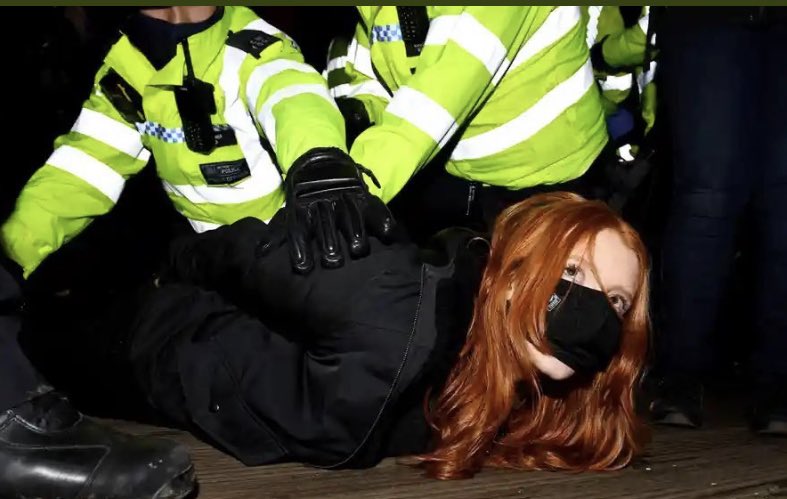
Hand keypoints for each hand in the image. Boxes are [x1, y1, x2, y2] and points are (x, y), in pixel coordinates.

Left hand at [283, 147, 395, 273]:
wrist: (321, 161)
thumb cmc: (304, 195)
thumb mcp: (289, 211)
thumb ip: (277, 233)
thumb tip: (260, 254)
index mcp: (302, 209)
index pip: (299, 231)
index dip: (300, 249)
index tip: (303, 268)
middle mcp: (323, 205)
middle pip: (326, 227)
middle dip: (330, 244)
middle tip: (333, 261)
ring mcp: (344, 199)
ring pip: (350, 217)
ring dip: (354, 233)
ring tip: (358, 250)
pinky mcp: (362, 196)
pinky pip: (373, 207)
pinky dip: (381, 218)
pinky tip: (387, 232)